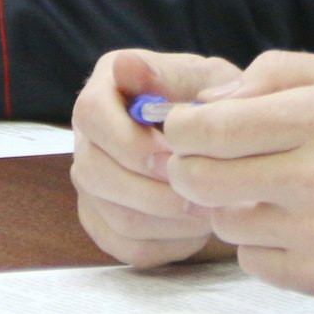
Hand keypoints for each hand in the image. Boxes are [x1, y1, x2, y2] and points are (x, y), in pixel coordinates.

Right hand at [71, 49, 243, 268]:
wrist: (225, 143)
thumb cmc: (214, 104)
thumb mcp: (204, 77)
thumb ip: (168, 75)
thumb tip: (127, 66)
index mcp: (104, 91)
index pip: (91, 115)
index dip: (129, 142)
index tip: (174, 155)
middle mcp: (88, 139)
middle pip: (94, 173)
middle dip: (153, 189)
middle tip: (201, 192)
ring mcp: (93, 186)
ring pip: (115, 216)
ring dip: (169, 219)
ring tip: (210, 209)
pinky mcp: (108, 224)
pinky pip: (129, 247)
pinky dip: (169, 243)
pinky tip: (199, 226)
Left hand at [155, 51, 313, 304]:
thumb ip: (278, 72)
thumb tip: (210, 101)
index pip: (213, 127)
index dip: (180, 129)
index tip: (182, 129)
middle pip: (201, 178)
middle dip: (189, 168)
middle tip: (205, 162)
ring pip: (223, 221)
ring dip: (231, 206)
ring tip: (267, 193)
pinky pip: (251, 261)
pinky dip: (260, 245)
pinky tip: (292, 227)